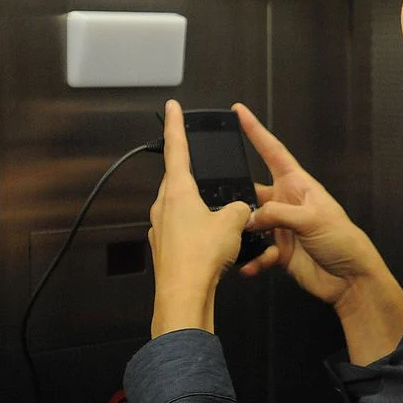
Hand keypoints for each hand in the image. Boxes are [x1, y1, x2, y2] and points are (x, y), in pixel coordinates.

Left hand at [147, 100, 251, 337]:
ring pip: (183, 208)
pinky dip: (199, 231)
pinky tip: (215, 242)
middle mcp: (164, 207)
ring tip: (222, 217)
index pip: (175, 148)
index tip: (171, 106)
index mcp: (177, 191)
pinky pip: (185, 231)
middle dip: (195, 175)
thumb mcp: (232, 223)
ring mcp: (162, 229)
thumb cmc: (201, 257)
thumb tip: (240, 210)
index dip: (175, 124)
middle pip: (179, 180)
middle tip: (209, 170)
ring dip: (200, 208)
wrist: (184, 296)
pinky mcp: (167, 249)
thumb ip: (239, 208)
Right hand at [233, 104, 402, 363]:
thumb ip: (278, 214)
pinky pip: (257, 253)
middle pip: (253, 191)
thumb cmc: (343, 240)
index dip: (256, 131)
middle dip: (237, 196)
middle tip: (219, 201)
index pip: (272, 151)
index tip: (239, 112)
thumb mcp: (312, 218)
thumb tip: (249, 217)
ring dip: (242, 233)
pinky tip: (250, 266)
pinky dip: (252, 260)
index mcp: (297, 184)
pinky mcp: (279, 252)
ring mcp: (282, 228)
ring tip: (234, 239)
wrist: (351, 279)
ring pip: (251, 224)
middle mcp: (286, 202)